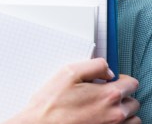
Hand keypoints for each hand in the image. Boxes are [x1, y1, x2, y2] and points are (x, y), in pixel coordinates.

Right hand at [7, 58, 139, 123]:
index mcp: (108, 95)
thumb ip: (94, 66)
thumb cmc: (51, 103)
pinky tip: (102, 119)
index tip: (108, 82)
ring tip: (103, 109)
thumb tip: (108, 71)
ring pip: (132, 118)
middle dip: (121, 96)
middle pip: (133, 101)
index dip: (119, 79)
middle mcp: (116, 114)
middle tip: (102, 96)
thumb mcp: (68, 72)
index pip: (131, 83)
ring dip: (122, 112)